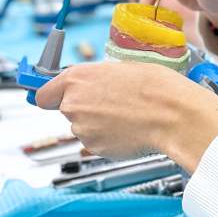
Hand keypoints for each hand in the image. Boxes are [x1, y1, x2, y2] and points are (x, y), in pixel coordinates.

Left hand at [35, 60, 217, 171]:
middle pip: (68, 109)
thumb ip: (95, 78)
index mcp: (77, 78)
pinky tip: (130, 128)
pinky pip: (97, 142)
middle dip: (86, 107)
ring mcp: (83, 129)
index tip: (50, 97)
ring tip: (127, 115)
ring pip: (84, 126)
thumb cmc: (156, 87)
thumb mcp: (122, 68)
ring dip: (99, 123)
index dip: (50, 95)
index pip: (43, 93)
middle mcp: (73, 104)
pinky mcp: (96, 148)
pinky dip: (110, 137)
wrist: (174, 115)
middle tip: (112, 103)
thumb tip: (89, 86)